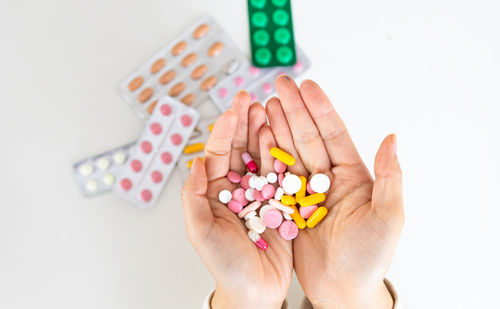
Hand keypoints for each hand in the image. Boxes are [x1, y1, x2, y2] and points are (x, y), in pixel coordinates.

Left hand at [181, 92, 292, 308]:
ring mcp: (260, 193)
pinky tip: (282, 136)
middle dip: (245, 123)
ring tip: (268, 109)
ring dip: (264, 132)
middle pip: (239, 148)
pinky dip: (281, 154)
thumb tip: (194, 163)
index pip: (217, 154)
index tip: (232, 110)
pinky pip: (281, 174)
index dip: (224, 131)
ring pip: (261, 156)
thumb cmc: (224, 265)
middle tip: (251, 99)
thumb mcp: (200, 233)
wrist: (256, 291)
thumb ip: (193, 198)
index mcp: (214, 192)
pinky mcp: (280, 202)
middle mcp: (237, 188)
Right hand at [266, 76, 403, 308]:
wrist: (344, 290)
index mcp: (353, 177)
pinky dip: (266, 156)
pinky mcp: (288, 207)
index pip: (334, 134)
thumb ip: (390, 178)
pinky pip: (275, 177)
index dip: (320, 109)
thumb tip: (391, 138)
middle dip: (294, 110)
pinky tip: (257, 138)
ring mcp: (306, 192)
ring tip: (265, 104)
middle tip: (279, 84)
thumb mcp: (388, 218)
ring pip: (289, 152)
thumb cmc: (370, 259)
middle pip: (308, 137)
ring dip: (278, 127)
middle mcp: (328, 179)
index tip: (307, 86)